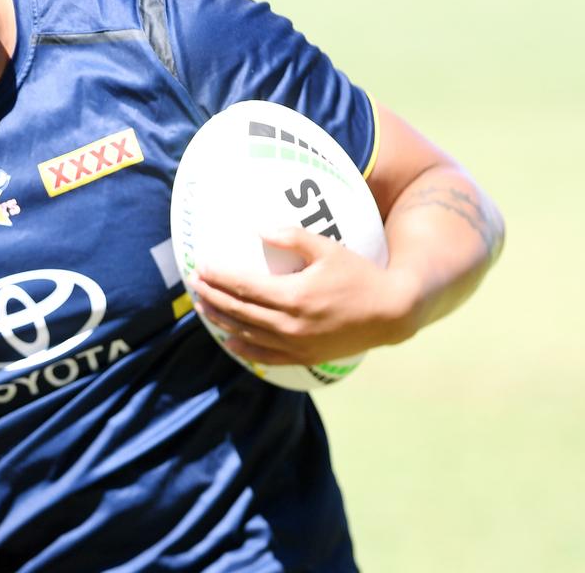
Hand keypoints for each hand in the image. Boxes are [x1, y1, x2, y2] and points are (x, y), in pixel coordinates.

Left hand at [190, 226, 419, 365]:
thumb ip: (292, 237)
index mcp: (293, 296)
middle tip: (194, 285)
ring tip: (204, 307)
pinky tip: (230, 341)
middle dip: (212, 296)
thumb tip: (258, 227)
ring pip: (247, 333)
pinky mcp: (304, 357)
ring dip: (222, 320)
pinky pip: (266, 356)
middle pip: (239, 310)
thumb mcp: (328, 249)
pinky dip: (244, 349)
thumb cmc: (360, 275)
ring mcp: (296, 344)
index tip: (200, 267)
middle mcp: (289, 324)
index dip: (218, 277)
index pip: (243, 287)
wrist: (390, 313)